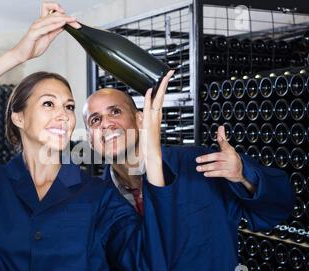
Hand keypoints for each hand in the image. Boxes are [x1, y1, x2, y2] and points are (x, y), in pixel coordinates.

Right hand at [11, 2, 77, 62]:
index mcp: (42, 22)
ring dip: (63, 19)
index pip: (55, 14)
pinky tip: (61, 24)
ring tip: (71, 20)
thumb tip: (63, 26)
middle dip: (67, 16)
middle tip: (75, 20)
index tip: (75, 21)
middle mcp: (39, 22)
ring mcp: (36, 26)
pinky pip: (46, 27)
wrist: (22, 55)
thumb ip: (55, 31)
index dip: (65, 16)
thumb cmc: (32, 47)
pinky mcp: (34, 33)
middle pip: (54, 13)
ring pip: (51, 18)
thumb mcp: (48, 38)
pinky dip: (54, 25)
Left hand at [138, 70, 174, 185]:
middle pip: (162, 97)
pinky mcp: (150, 125)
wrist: (151, 160)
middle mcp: (156, 119)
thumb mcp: (142, 132)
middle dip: (165, 84)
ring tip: (164, 76)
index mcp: (155, 119)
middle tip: (170, 72)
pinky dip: (150, 100)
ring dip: (160, 88)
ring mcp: (154, 122)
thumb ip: (141, 122)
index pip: (158, 101)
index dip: (160, 90)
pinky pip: (150, 110)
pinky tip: (149, 91)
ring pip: (158, 101)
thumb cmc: (147, 149)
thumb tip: (139, 114)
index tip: (162, 79)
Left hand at [195, 125, 244, 182]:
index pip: (225, 144)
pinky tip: (205, 173)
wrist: (243, 170)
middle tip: (197, 160)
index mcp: (229, 150)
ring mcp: (230, 166)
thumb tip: (220, 127)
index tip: (220, 138)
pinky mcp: (229, 173)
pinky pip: (220, 173)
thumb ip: (222, 138)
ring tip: (198, 168)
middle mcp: (230, 158)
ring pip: (217, 166)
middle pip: (217, 157)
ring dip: (207, 167)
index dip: (222, 141)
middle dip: (207, 158)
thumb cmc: (232, 157)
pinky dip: (212, 174)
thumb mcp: (228, 147)